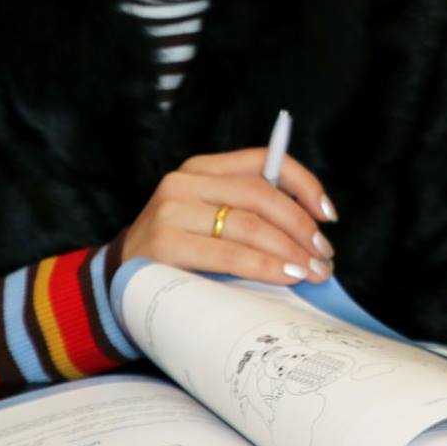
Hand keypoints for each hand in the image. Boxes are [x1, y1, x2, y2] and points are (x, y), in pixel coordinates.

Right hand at [120, 148, 337, 284]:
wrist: (118, 283)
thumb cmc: (180, 253)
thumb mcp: (212, 220)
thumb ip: (251, 212)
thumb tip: (314, 231)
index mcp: (203, 168)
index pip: (265, 161)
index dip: (304, 185)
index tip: (328, 215)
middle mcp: (185, 181)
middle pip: (261, 195)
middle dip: (301, 227)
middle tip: (323, 255)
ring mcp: (170, 211)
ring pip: (249, 224)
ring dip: (289, 251)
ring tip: (311, 272)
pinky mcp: (163, 244)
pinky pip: (228, 254)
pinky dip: (264, 267)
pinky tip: (284, 276)